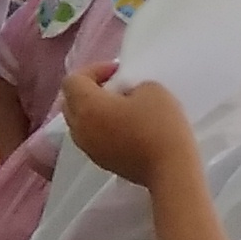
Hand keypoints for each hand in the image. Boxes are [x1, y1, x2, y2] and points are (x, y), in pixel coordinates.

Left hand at [58, 68, 197, 184]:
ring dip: (94, 111)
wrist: (170, 169)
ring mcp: (88, 148)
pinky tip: (125, 127)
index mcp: (86, 107)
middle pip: (70, 101)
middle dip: (89, 89)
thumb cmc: (159, 125)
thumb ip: (129, 86)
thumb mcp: (151, 89)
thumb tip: (122, 97)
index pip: (72, 80)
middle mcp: (79, 129)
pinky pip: (91, 138)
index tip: (118, 72)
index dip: (93, 70)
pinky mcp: (100, 162)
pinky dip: (101, 128)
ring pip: (79, 122)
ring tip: (120, 107)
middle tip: (116, 86)